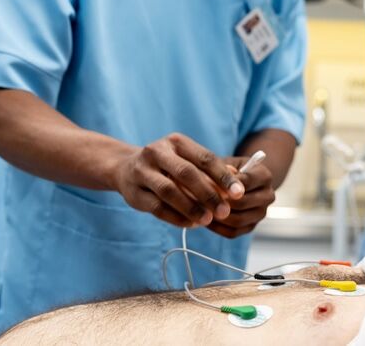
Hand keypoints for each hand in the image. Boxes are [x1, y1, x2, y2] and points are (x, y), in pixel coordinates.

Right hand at [111, 133, 244, 227]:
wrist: (125, 168)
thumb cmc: (166, 165)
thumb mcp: (186, 159)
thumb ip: (209, 170)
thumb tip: (237, 182)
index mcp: (175, 141)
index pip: (204, 157)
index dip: (223, 176)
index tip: (239, 193)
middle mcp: (157, 152)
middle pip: (186, 173)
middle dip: (208, 194)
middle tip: (225, 211)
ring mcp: (142, 172)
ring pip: (169, 191)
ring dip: (191, 207)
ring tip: (207, 220)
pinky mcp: (133, 193)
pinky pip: (157, 208)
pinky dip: (176, 217)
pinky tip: (190, 223)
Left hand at [207, 155, 275, 237]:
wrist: (241, 183)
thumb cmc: (232, 170)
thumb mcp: (229, 163)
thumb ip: (222, 169)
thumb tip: (212, 180)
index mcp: (265, 176)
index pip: (246, 182)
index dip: (227, 184)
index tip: (208, 184)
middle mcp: (268, 195)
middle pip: (243, 203)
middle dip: (221, 202)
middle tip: (201, 199)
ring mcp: (261, 213)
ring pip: (238, 220)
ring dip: (218, 216)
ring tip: (201, 210)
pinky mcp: (251, 227)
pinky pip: (233, 232)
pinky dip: (217, 228)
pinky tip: (206, 219)